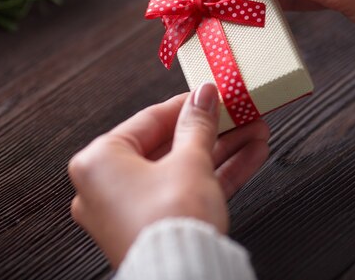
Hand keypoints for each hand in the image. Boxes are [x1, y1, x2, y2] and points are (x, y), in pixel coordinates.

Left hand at [68, 83, 269, 266]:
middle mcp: (108, 186)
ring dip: (223, 151)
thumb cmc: (170, 222)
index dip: (188, 104)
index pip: (149, 120)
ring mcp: (132, 210)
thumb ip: (198, 124)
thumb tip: (203, 96)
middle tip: (239, 115)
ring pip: (183, 169)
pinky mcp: (155, 227)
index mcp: (99, 162)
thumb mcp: (189, 160)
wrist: (184, 278)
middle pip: (170, 145)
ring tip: (255, 132)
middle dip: (214, 130)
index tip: (211, 94)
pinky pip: (186, 191)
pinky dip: (216, 175)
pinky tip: (249, 156)